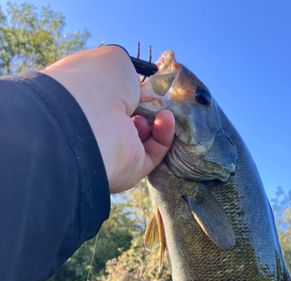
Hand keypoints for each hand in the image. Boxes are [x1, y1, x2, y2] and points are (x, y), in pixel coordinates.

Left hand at [41, 46, 174, 192]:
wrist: (92, 118)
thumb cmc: (96, 82)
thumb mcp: (114, 59)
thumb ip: (126, 68)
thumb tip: (134, 81)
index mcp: (80, 102)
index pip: (103, 98)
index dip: (123, 89)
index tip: (139, 82)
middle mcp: (93, 128)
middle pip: (123, 118)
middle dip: (142, 106)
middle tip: (152, 97)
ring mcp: (110, 150)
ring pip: (139, 137)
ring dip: (153, 120)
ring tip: (159, 110)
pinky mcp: (128, 168)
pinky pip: (152, 154)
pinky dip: (163, 136)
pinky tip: (166, 119)